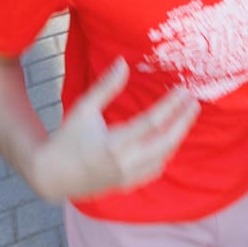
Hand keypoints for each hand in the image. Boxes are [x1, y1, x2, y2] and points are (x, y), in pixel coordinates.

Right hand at [27, 59, 199, 204]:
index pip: (151, 122)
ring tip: (186, 117)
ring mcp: (127, 176)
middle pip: (165, 142)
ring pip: (163, 156)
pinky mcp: (127, 183)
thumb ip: (105, 87)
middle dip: (183, 121)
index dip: (170, 106)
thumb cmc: (67, 138)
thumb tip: (123, 62)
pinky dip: (165, 154)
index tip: (183, 90)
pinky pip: (154, 170)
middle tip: (194, 103)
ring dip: (177, 136)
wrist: (53, 176)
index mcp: (114, 143)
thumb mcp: (84, 109)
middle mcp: (124, 162)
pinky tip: (170, 141)